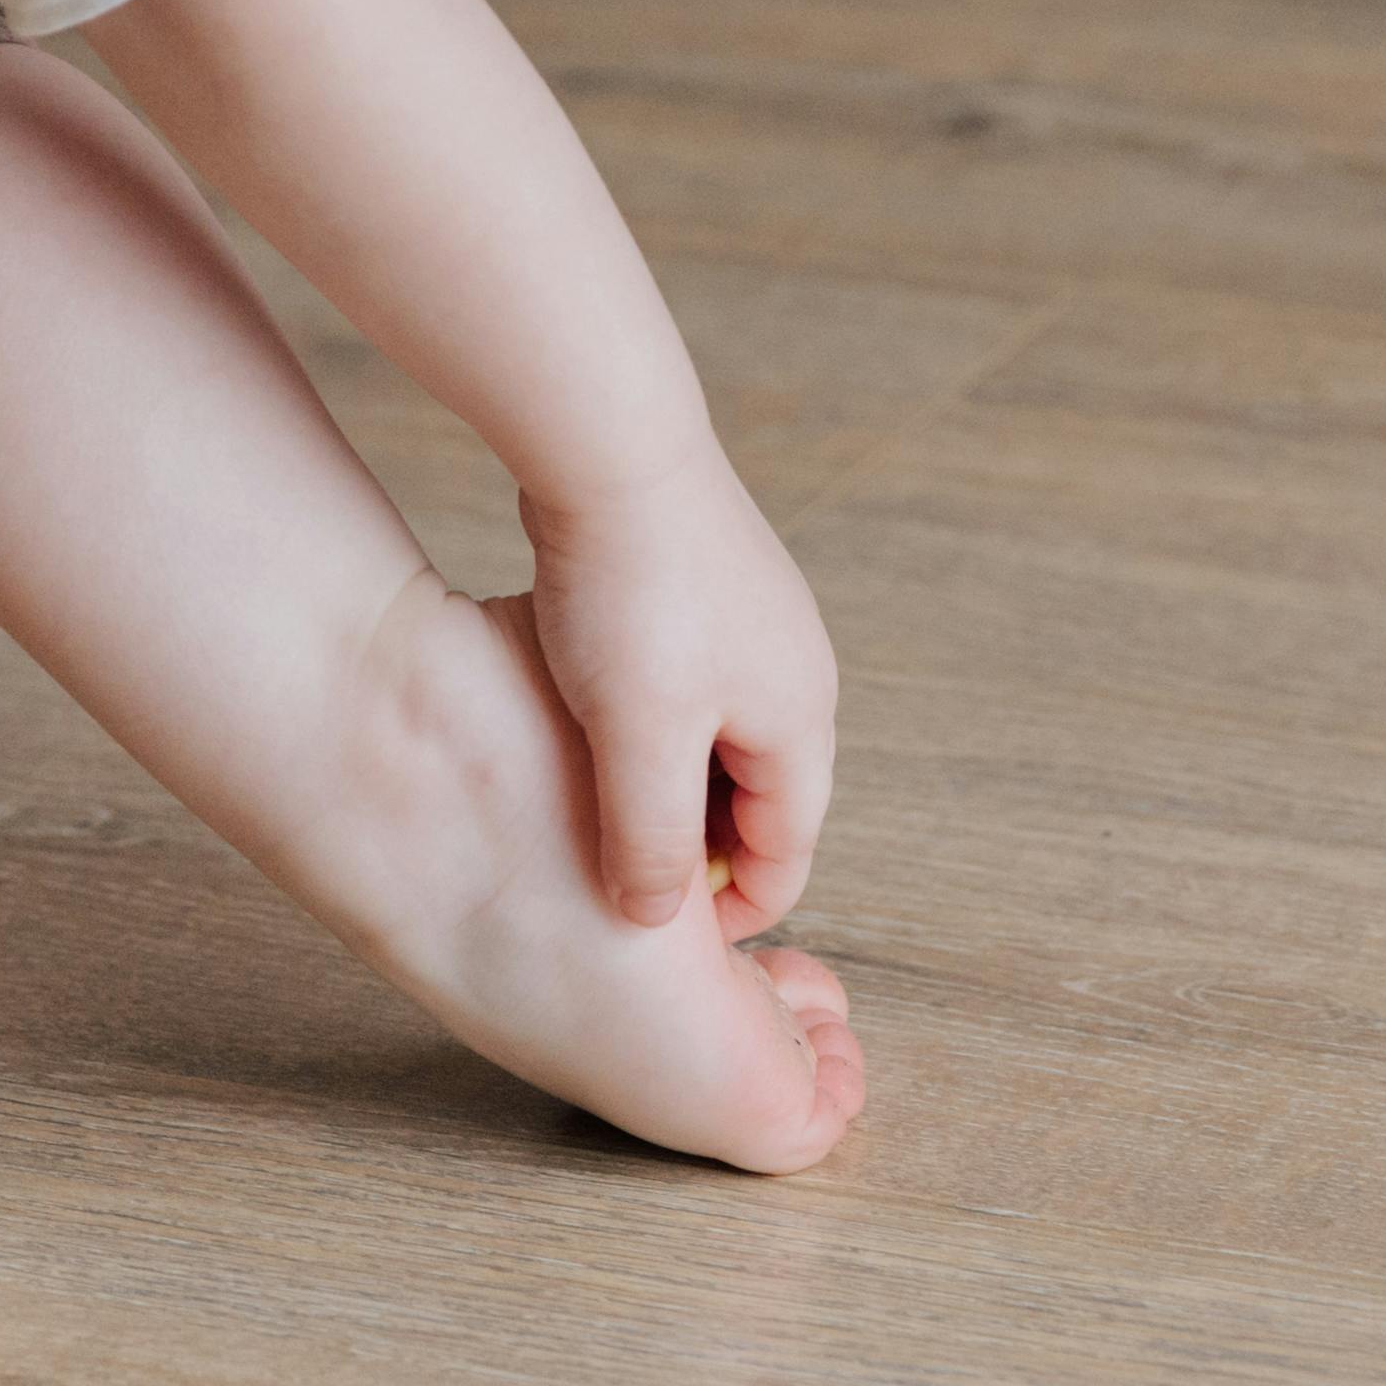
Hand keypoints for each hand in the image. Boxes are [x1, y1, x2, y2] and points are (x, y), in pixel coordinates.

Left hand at [520, 440, 837, 938]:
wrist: (607, 446)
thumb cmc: (628, 592)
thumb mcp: (637, 740)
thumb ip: (651, 840)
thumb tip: (656, 920)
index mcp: (800, 720)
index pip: (790, 854)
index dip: (731, 913)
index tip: (658, 940)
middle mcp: (796, 674)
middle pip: (760, 805)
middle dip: (697, 854)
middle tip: (616, 884)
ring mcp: (755, 627)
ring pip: (719, 750)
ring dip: (667, 793)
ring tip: (593, 816)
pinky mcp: (705, 593)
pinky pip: (688, 697)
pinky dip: (649, 735)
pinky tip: (585, 737)